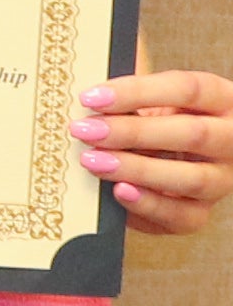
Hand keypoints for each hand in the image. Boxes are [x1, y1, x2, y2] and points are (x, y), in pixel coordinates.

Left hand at [81, 66, 232, 235]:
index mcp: (221, 100)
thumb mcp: (148, 101)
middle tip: (86, 131)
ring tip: (93, 161)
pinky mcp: (202, 212)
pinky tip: (118, 191)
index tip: (91, 97)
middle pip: (194, 134)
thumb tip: (88, 97)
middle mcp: (231, 140)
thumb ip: (128, 98)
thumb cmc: (154, 120)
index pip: (189, 89)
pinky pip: (183, 216)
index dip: (138, 92)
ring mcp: (222, 179)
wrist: (165, 158)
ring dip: (138, 170)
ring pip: (193, 178)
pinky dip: (149, 205)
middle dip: (134, 132)